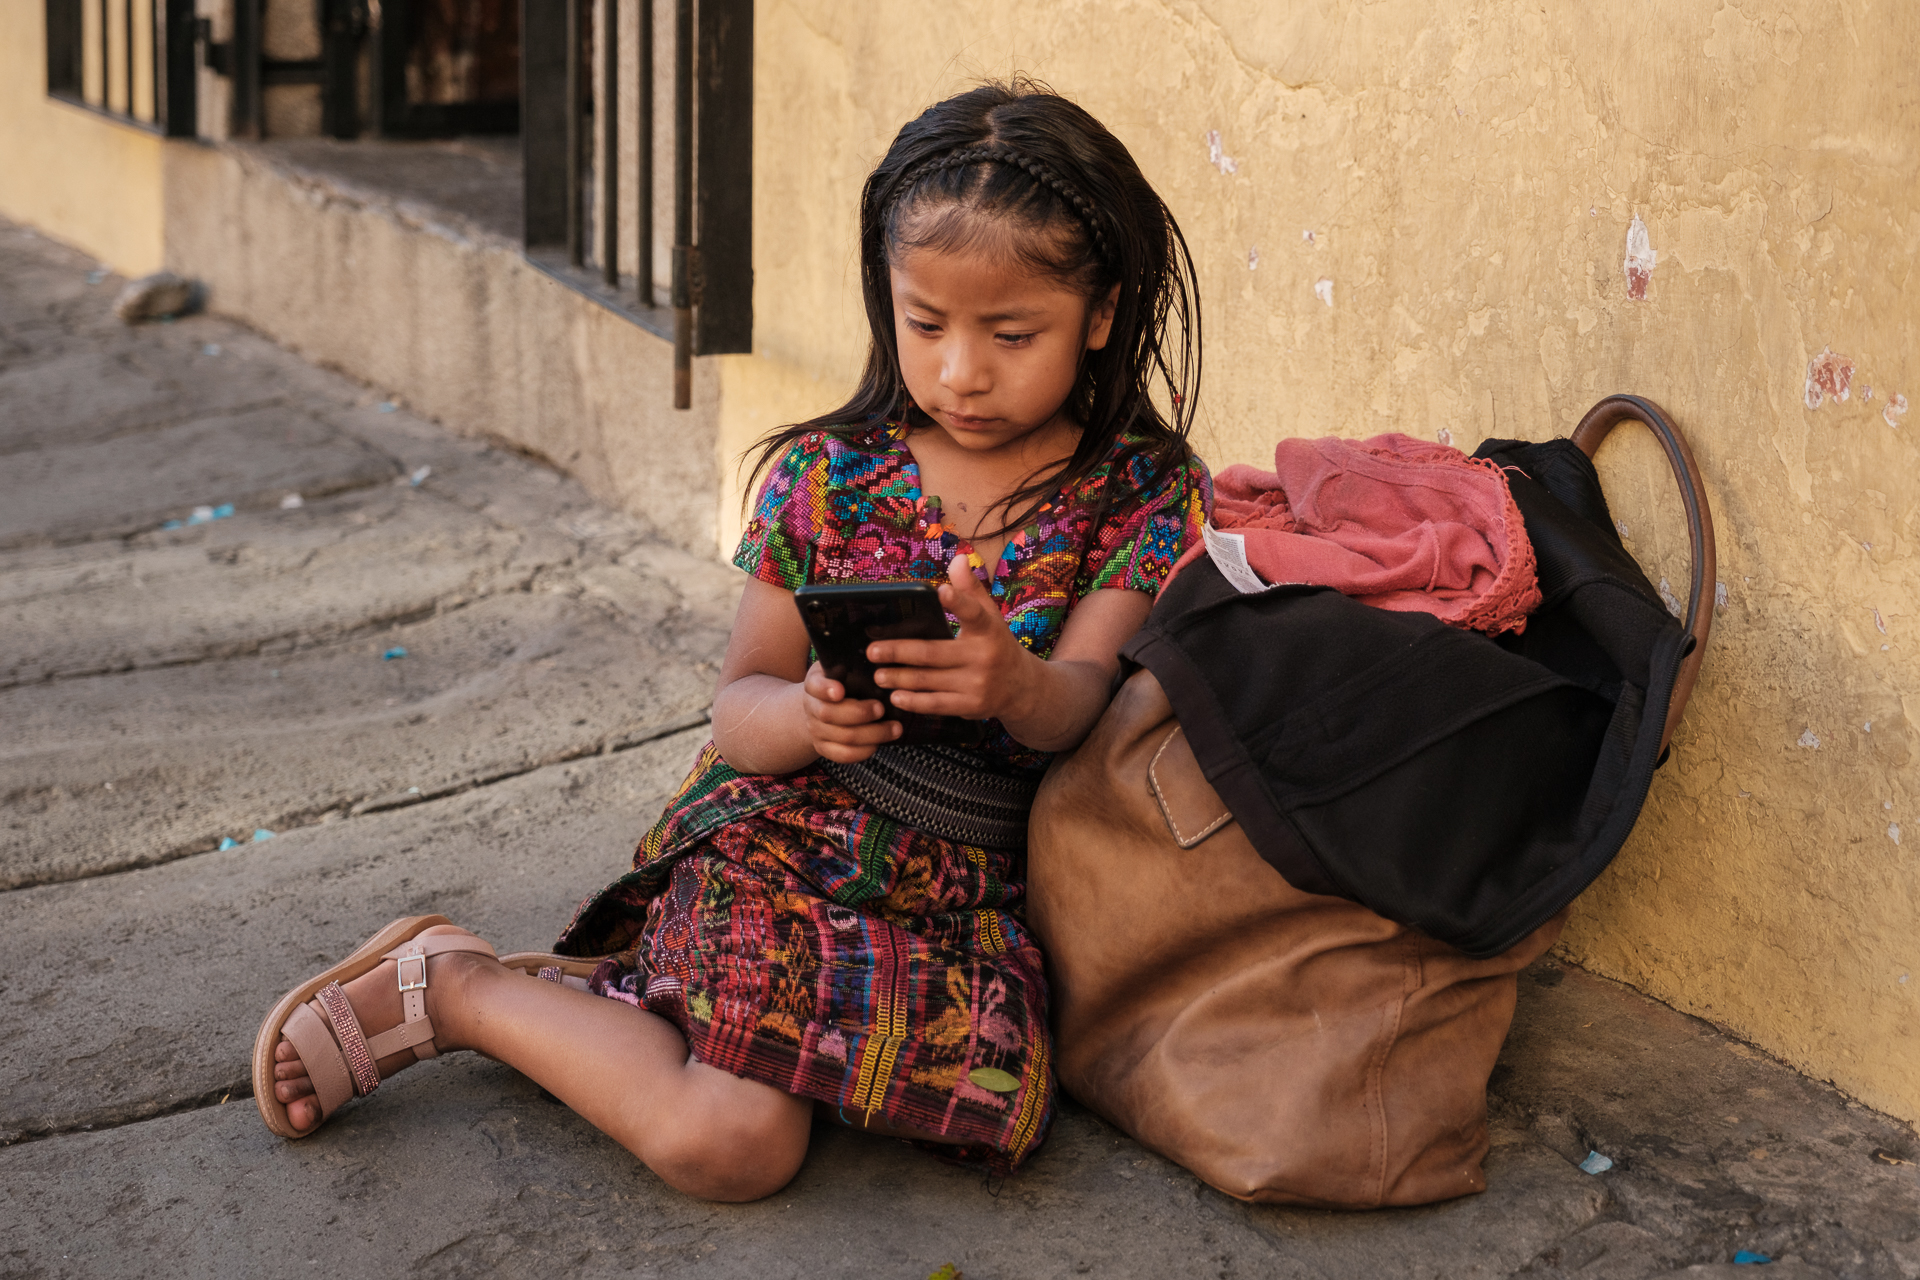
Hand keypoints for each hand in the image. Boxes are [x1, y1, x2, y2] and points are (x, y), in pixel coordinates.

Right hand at [801, 661, 901, 762]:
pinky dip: (864, 751)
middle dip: (858, 713)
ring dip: (872, 734)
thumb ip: (853, 663)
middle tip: (882, 708)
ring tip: (895, 728)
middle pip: (829, 714)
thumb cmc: (840, 683)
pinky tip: (881, 743)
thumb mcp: (841, 667)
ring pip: (842, 737)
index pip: (815, 685)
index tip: (840, 690)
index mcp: (815, 683)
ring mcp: (816, 730)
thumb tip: (883, 654)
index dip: (825, 689)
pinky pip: (843, 755)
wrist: (819, 707)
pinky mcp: (824, 748)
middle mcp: (811, 707)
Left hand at [867, 555, 1037, 722]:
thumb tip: (958, 558)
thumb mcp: (990, 617)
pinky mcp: (970, 706)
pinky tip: (895, 696)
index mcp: (988, 629)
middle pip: (932, 653)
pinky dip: (913, 701)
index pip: (973, 613)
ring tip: (878, 674)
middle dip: (898, 652)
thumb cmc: (996, 645)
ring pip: (928, 680)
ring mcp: (977, 684)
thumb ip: (970, 589)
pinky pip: (935, 704)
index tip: (941, 591)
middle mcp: (984, 657)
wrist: (1022, 688)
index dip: (958, 602)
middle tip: (872, 651)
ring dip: (898, 678)